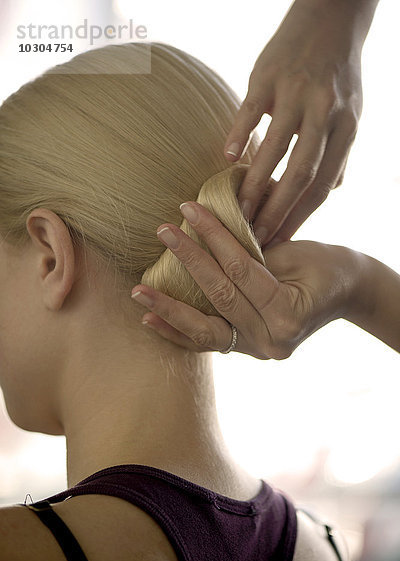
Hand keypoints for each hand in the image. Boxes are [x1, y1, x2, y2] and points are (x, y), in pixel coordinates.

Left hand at [130, 202, 360, 359]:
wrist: (347, 293)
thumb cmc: (327, 266)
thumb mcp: (297, 254)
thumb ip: (255, 253)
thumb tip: (208, 233)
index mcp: (289, 315)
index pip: (242, 271)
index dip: (214, 238)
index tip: (189, 208)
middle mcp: (271, 341)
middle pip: (220, 299)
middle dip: (188, 262)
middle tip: (162, 233)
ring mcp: (258, 351)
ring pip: (205, 332)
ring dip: (169, 310)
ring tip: (138, 293)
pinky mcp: (246, 350)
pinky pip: (207, 343)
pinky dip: (178, 332)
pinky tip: (151, 321)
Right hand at [224, 0, 364, 246]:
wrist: (330, 20)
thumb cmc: (338, 77)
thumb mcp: (350, 116)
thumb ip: (339, 154)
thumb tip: (327, 191)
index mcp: (346, 128)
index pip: (322, 184)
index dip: (299, 216)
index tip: (279, 240)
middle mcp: (325, 113)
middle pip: (301, 174)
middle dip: (277, 210)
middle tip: (257, 236)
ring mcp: (296, 93)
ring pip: (275, 148)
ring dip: (255, 184)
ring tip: (239, 210)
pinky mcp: (269, 75)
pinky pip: (251, 111)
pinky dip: (239, 136)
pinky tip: (227, 160)